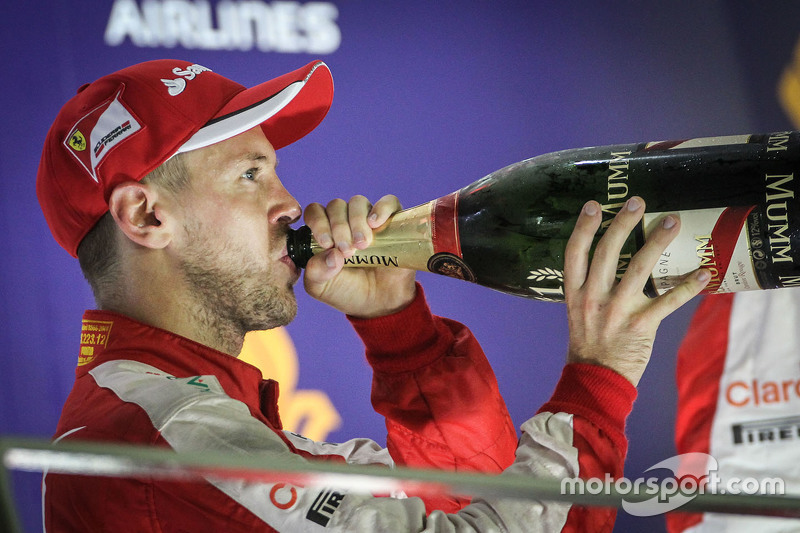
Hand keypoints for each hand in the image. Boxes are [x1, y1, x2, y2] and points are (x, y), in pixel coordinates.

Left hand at [301, 194, 416, 317]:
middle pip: (336, 206)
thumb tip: (331, 253)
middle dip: (339, 227)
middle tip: (347, 251)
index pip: (315, 212)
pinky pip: (388, 202)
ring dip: (357, 221)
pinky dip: (381, 208)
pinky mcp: (392, 221)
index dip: (318, 222)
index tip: (326, 244)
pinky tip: (376, 223)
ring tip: (362, 245)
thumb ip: (316, 272)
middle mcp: (345, 220)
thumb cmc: (347, 291)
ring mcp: (368, 219)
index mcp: (324, 231)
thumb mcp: (322, 287)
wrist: (380, 303)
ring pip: (358, 203)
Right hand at [563, 197, 709, 385]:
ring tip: (672, 221)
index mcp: (575, 293)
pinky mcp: (641, 326)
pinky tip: (704, 274)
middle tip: (638, 201)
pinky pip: (668, 302)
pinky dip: (687, 288)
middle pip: (607, 252)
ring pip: (639, 269)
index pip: (574, 253)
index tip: (594, 205)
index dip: (583, 227)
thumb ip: (589, 287)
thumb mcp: (578, 312)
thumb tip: (609, 259)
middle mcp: (593, 298)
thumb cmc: (588, 344)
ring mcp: (617, 311)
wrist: (596, 380)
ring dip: (657, 242)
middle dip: (622, 223)